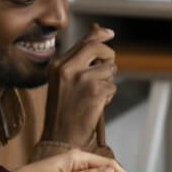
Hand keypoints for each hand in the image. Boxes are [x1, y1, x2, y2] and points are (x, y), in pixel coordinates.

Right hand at [43, 24, 117, 147]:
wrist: (60, 138)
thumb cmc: (63, 112)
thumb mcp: (63, 82)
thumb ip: (78, 62)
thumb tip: (99, 40)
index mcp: (58, 64)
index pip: (83, 42)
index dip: (100, 35)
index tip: (110, 33)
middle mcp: (68, 68)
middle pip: (98, 48)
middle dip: (108, 56)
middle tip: (107, 68)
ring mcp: (82, 78)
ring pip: (109, 69)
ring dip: (107, 83)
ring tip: (93, 96)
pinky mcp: (95, 90)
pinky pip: (112, 87)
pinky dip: (107, 97)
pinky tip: (95, 105)